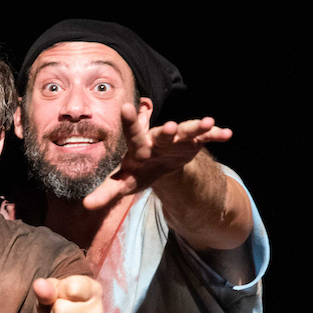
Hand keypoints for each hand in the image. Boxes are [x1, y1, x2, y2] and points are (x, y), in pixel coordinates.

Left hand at [33, 275, 102, 312]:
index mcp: (93, 289)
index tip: (62, 293)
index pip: (72, 289)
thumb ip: (47, 288)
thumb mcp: (53, 291)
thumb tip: (39, 285)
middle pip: (60, 310)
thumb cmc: (61, 303)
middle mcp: (97, 310)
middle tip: (57, 311)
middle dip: (51, 311)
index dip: (58, 291)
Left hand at [82, 106, 231, 210]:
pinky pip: (205, 138)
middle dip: (167, 130)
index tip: (125, 107)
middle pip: (162, 133)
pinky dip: (216, 135)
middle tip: (171, 126)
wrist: (160, 163)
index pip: (132, 134)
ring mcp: (177, 139)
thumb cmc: (139, 171)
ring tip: (209, 121)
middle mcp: (158, 139)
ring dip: (197, 126)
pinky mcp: (193, 142)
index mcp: (140, 147)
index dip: (130, 122)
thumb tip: (86, 205)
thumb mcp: (124, 183)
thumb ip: (106, 192)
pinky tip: (227, 134)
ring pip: (187, 130)